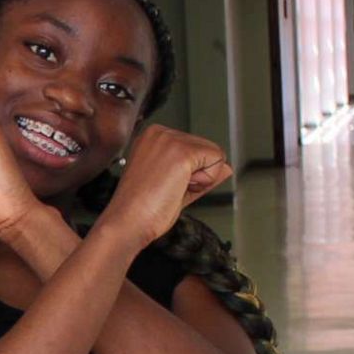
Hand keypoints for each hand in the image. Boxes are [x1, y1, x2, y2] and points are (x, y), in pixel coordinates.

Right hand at [98, 125, 231, 249]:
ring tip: (171, 188)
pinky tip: (178, 187)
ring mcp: (170, 140)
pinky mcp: (182, 151)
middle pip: (207, 149)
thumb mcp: (174, 185)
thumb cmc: (142, 208)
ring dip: (201, 178)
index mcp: (151, 138)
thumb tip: (226, 167)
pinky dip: (205, 181)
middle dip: (197, 174)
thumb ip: (198, 173)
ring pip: (214, 154)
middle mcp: (159, 132)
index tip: (162, 184)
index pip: (195, 148)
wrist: (128, 221)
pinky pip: (217, 161)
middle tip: (167, 189)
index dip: (188, 173)